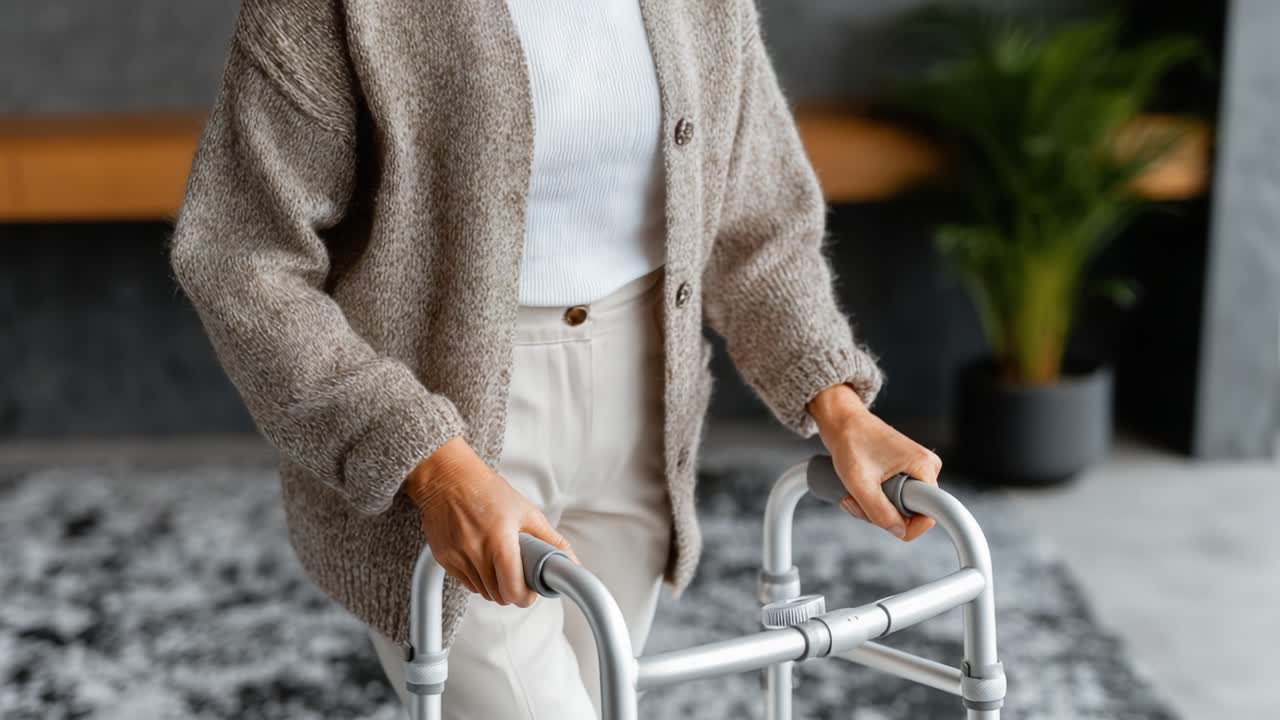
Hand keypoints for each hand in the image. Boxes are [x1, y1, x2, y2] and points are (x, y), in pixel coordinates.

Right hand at [403, 437, 576, 606]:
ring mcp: (457, 557)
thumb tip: (571, 563)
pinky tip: (481, 557)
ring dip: (494, 584)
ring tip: (498, 560)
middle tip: (518, 574)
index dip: (525, 596)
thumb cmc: (488, 491)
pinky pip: (466, 583)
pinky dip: (477, 577)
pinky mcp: (443, 559)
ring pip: (482, 592)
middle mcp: (475, 551)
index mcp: (499, 540)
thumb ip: (552, 541)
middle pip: (498, 596)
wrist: (447, 478)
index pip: (512, 590)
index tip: (530, 590)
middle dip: (511, 590)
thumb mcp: (527, 512)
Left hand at [807, 384, 941, 540]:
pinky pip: (894, 498)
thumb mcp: (860, 483)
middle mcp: (926, 467)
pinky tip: (858, 489)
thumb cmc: (850, 442)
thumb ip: (880, 512)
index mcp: (925, 466)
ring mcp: (916, 469)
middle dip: (880, 513)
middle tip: (855, 498)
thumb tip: (899, 531)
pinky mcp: (905, 470)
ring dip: (872, 507)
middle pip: (911, 512)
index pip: (929, 515)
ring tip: (852, 491)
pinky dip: (874, 499)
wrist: (841, 421)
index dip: (904, 525)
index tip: (878, 516)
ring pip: (899, 507)